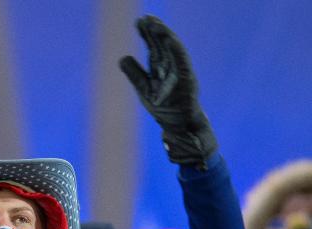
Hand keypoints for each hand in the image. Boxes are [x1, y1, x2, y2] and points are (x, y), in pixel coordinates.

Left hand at [120, 15, 215, 167]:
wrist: (180, 127)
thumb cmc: (164, 109)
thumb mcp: (144, 89)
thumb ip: (135, 73)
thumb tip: (122, 57)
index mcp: (162, 69)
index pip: (154, 47)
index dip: (148, 34)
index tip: (140, 21)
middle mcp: (172, 68)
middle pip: (163, 45)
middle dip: (155, 31)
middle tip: (146, 17)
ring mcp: (181, 73)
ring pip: (172, 51)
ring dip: (164, 37)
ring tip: (155, 24)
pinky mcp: (188, 80)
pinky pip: (182, 62)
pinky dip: (176, 50)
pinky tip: (169, 39)